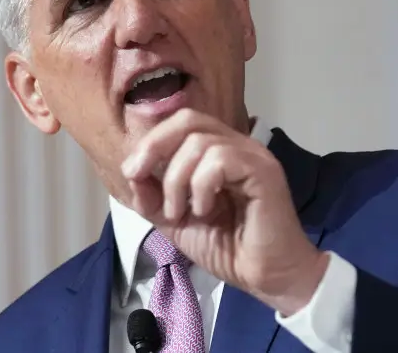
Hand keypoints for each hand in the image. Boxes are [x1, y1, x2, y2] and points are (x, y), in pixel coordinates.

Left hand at [121, 108, 328, 315]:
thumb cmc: (227, 248)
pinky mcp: (264, 171)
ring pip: (200, 142)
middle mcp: (236, 145)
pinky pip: (221, 159)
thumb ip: (152, 197)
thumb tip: (132, 173)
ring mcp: (252, 155)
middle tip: (139, 176)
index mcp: (217, 151)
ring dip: (177, 180)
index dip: (151, 141)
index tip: (132, 172)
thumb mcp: (175, 221)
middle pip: (188, 119)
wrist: (265, 278)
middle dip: (155, 146)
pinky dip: (201, 186)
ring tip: (182, 212)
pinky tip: (205, 210)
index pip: (180, 123)